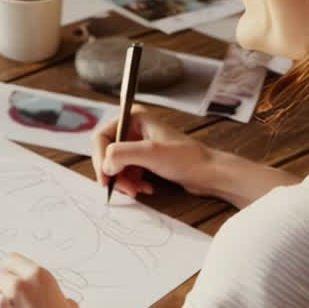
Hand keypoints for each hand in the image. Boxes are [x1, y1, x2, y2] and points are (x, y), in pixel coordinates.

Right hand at [92, 106, 215, 198]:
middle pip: (106, 153)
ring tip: (137, 190)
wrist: (209, 173)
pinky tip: (145, 188)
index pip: (101, 137)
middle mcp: (133, 128)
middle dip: (113, 174)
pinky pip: (125, 173)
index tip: (106, 178)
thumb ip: (121, 154)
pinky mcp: (144, 159)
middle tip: (124, 188)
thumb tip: (104, 166)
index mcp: (133, 117)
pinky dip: (131, 184)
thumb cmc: (187, 158)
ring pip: (115, 166)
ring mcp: (138, 144)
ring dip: (123, 181)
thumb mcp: (151, 153)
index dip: (100, 159)